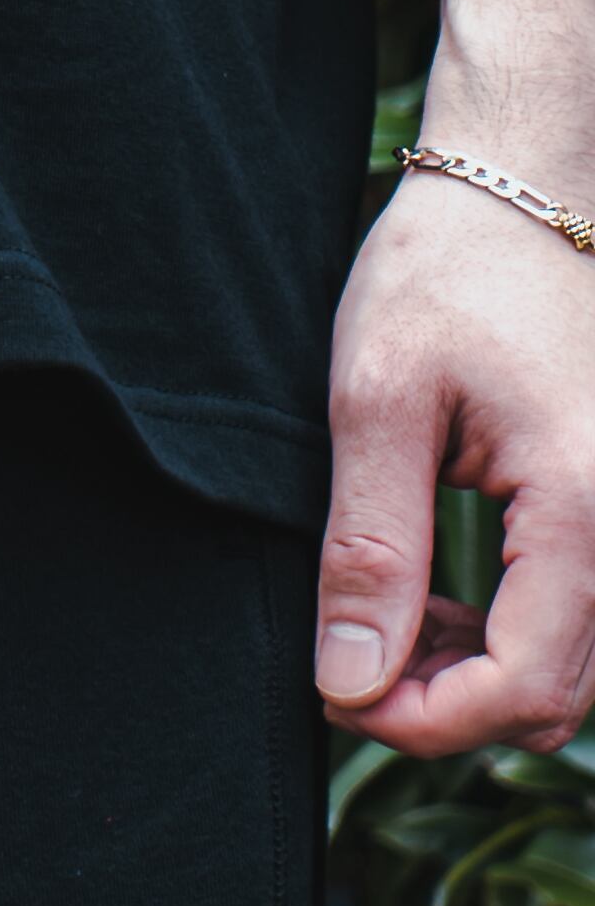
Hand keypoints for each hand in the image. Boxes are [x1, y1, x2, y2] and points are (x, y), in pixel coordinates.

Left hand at [319, 149, 594, 757]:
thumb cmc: (448, 269)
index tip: (336, 692)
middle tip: (346, 658)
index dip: (423, 722)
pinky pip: (585, 618)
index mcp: (585, 506)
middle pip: (557, 697)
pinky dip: (512, 633)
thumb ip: (370, 550)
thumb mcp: (378, 400)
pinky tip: (436, 596)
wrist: (529, 184)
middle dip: (446, 706)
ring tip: (385, 618)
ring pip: (576, 669)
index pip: (523, 688)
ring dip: (478, 674)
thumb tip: (351, 681)